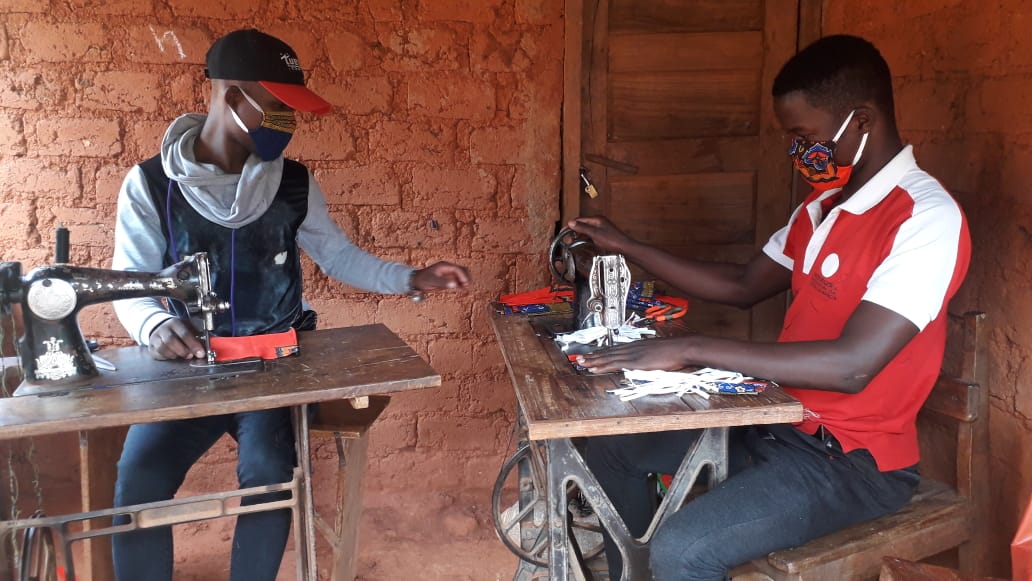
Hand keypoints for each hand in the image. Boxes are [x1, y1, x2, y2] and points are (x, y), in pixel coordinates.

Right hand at [148, 318, 205, 360]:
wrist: (159, 325)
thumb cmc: (177, 329)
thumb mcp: (187, 327)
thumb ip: (197, 335)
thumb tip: (210, 345)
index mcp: (175, 322)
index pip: (184, 334)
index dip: (193, 345)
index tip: (201, 353)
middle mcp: (163, 329)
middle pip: (171, 341)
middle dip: (183, 351)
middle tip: (190, 355)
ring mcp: (155, 337)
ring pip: (163, 348)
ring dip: (175, 354)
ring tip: (182, 355)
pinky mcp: (151, 346)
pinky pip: (157, 354)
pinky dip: (166, 357)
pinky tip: (173, 356)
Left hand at [411, 261, 471, 291]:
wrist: (414, 281)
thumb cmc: (422, 280)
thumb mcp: (432, 281)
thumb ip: (443, 282)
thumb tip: (455, 284)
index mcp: (444, 266)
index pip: (458, 270)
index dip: (463, 276)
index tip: (465, 284)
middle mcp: (447, 268)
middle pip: (462, 270)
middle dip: (466, 277)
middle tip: (468, 286)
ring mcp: (447, 273)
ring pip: (461, 275)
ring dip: (464, 280)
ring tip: (467, 288)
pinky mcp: (446, 278)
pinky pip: (457, 280)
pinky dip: (461, 283)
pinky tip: (462, 289)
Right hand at [567, 216, 635, 253]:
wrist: (625, 247)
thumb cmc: (613, 240)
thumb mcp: (595, 234)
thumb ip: (582, 228)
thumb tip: (571, 223)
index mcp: (597, 219)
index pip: (579, 220)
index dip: (570, 225)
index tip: (563, 231)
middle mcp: (599, 222)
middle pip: (582, 224)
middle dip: (573, 230)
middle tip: (566, 237)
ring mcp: (601, 228)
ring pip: (586, 230)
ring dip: (578, 234)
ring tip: (571, 240)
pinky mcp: (603, 235)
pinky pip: (590, 234)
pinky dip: (584, 237)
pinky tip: (582, 242)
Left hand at [575, 337, 689, 373]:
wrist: (681, 348)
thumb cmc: (673, 351)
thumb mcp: (658, 352)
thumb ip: (648, 356)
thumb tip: (645, 360)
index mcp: (636, 346)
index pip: (614, 349)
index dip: (602, 352)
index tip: (592, 354)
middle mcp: (631, 348)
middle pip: (607, 352)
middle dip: (593, 355)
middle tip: (579, 358)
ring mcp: (632, 354)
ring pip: (607, 357)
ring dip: (593, 360)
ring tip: (581, 363)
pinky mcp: (634, 362)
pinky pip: (614, 364)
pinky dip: (602, 366)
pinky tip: (594, 368)